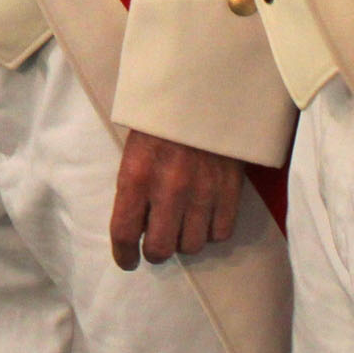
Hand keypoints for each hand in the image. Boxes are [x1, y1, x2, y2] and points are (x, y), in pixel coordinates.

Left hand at [111, 131, 243, 269]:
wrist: (203, 92)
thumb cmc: (161, 120)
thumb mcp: (134, 150)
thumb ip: (134, 188)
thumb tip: (137, 225)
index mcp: (137, 175)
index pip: (124, 233)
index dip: (124, 255)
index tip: (127, 260)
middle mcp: (169, 189)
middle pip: (161, 249)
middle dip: (156, 252)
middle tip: (156, 244)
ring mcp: (202, 191)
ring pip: (193, 245)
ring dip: (185, 240)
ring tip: (182, 225)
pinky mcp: (230, 190)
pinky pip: (220, 232)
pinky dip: (212, 230)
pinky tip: (205, 216)